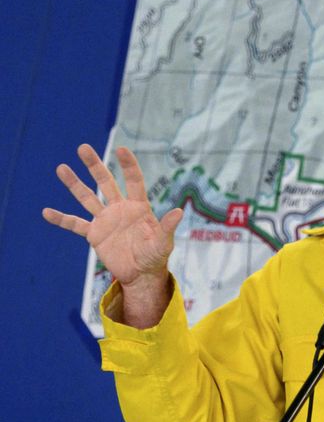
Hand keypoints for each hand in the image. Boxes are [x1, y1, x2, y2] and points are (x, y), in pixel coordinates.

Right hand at [42, 144, 182, 327]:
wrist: (141, 274)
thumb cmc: (156, 256)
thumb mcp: (163, 242)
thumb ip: (167, 227)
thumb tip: (179, 211)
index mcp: (138, 207)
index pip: (134, 181)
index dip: (128, 166)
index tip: (122, 149)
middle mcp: (120, 209)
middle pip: (105, 182)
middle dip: (95, 165)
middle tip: (83, 147)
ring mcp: (105, 220)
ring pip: (87, 198)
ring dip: (74, 184)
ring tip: (61, 168)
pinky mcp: (95, 234)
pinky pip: (75, 224)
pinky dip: (62, 219)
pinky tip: (46, 212)